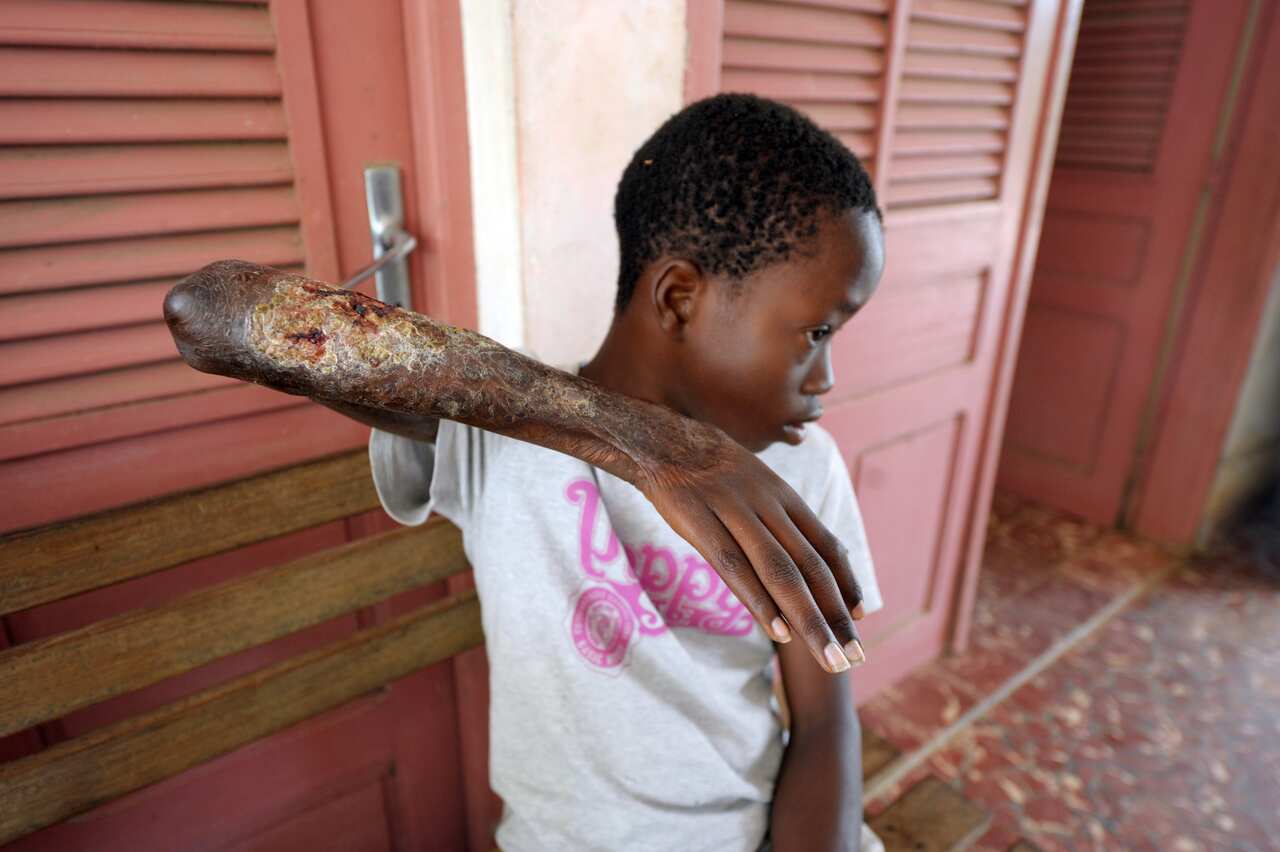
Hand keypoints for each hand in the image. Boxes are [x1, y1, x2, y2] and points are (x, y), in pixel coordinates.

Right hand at [633, 422, 865, 673]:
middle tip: (855, 655)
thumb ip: (779, 520)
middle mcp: (767, 505)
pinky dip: (758, 600)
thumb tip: (806, 557)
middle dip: (836, 615)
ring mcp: (734, 513)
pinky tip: (779, 632)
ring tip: (828, 657)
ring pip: (781, 572)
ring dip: (809, 619)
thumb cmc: (710, 471)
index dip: (846, 583)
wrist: (662, 439)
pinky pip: (733, 566)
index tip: (861, 618)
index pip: (827, 546)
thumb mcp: (755, 485)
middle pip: (811, 567)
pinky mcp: (699, 522)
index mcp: (784, 498)